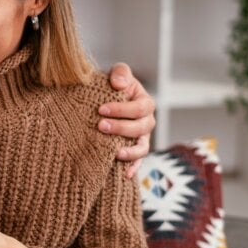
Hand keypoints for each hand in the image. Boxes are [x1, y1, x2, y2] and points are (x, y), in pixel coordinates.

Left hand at [99, 62, 155, 176]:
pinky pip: (138, 161)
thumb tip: (119, 84)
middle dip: (120, 128)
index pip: (139, 108)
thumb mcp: (117, 74)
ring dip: (129, 150)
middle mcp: (147, 121)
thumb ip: (120, 73)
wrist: (103, 100)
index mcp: (145, 102)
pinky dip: (133, 168)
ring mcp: (141, 137)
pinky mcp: (133, 149)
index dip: (121, 110)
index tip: (100, 109)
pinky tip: (125, 174)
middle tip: (100, 126)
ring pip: (142, 147)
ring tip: (114, 152)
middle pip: (141, 128)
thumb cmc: (111, 86)